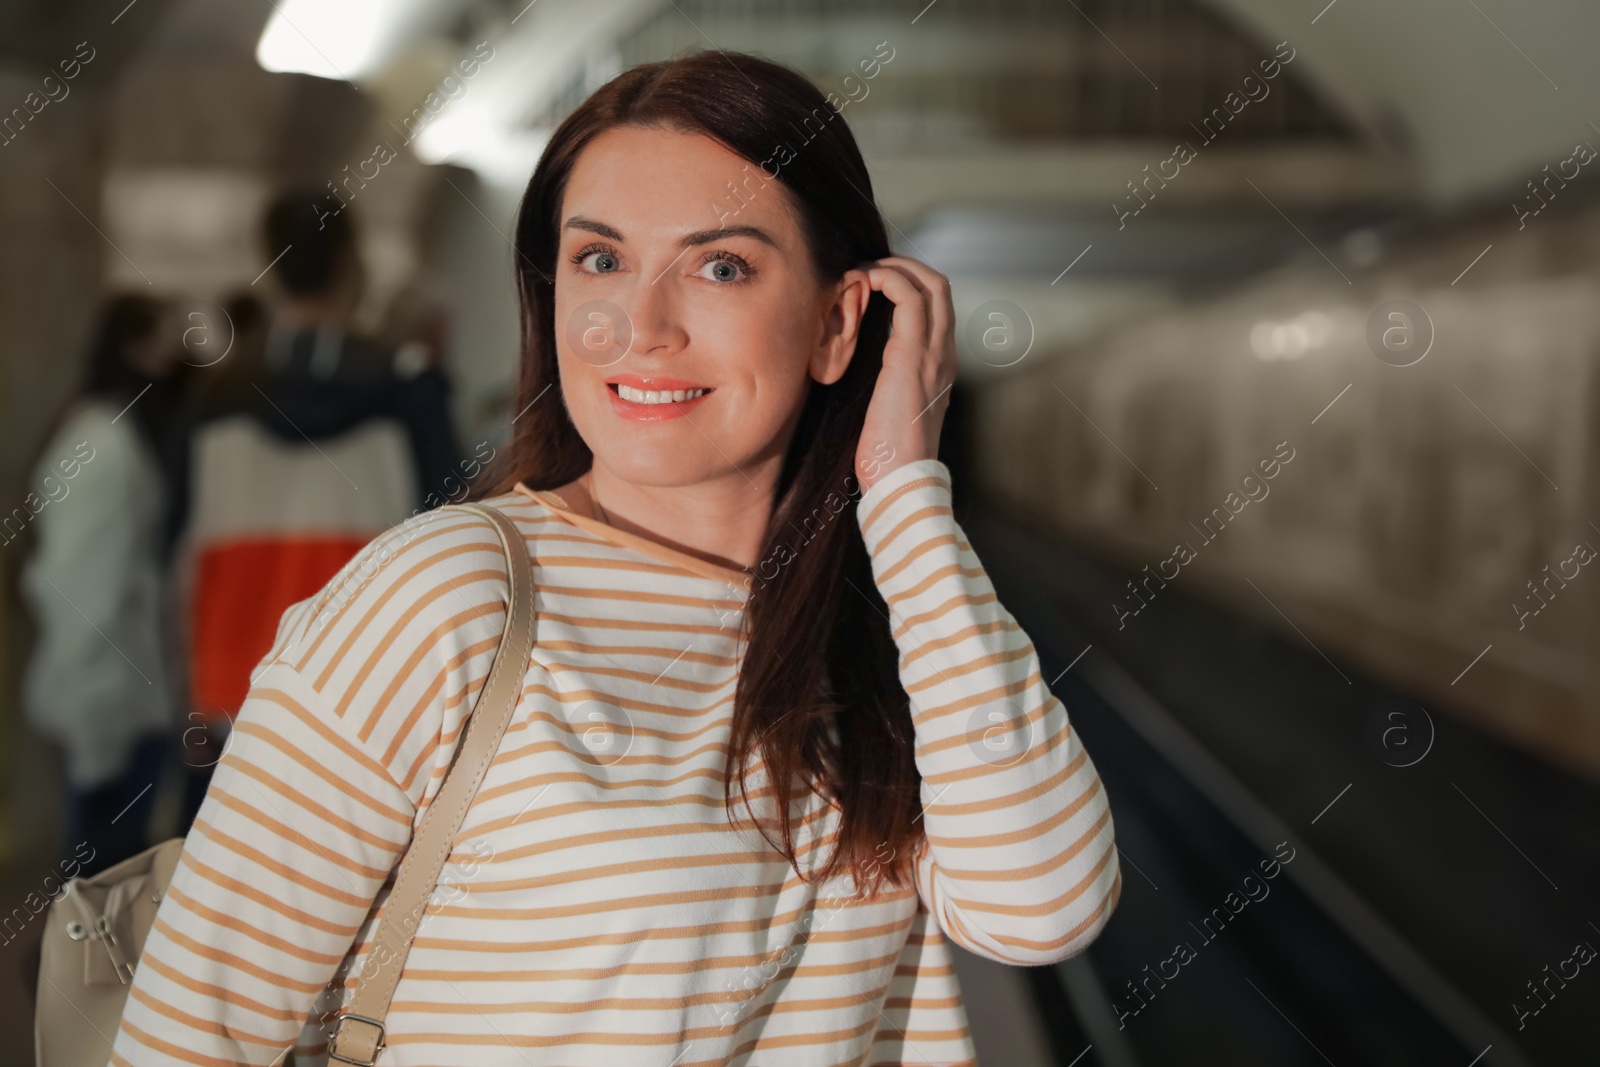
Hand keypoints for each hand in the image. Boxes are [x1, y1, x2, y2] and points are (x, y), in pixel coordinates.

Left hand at [854, 255, 956, 492]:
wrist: (898, 480)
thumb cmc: (886, 455)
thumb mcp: (886, 409)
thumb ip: (883, 382)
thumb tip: (853, 365)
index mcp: (939, 366)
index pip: (936, 306)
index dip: (909, 284)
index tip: (872, 283)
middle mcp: (943, 354)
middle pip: (939, 285)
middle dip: (904, 265)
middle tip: (867, 268)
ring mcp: (933, 353)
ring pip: (929, 282)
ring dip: (893, 267)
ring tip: (861, 271)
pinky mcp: (911, 356)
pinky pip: (908, 297)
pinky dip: (886, 279)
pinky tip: (860, 284)